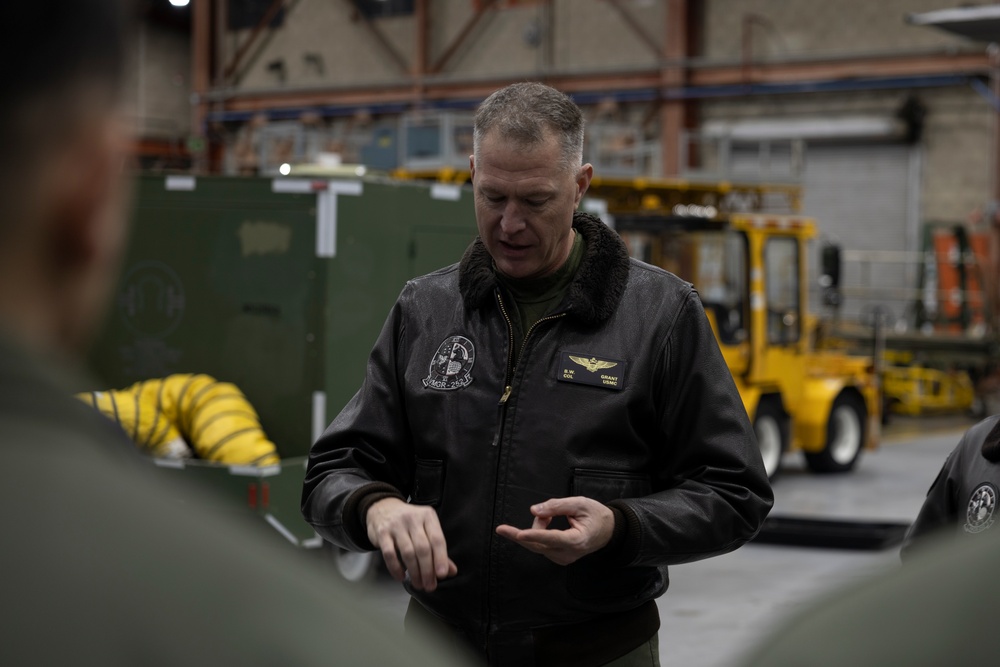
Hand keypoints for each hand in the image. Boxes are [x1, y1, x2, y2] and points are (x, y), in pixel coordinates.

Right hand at [366, 498, 457, 591]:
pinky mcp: (382, 532)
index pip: (437, 539)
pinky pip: (389, 554)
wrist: (383, 508)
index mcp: (428, 516)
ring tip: (418, 584)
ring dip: (414, 572)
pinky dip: (396, 568)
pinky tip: (401, 577)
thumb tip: (451, 571)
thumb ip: (438, 550)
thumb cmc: (409, 523)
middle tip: (429, 586)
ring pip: (408, 552)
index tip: (442, 575)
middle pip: (423, 548)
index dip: (441, 558)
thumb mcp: (426, 530)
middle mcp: (412, 518)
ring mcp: (396, 524)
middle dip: (427, 570)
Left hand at [495, 496, 614, 564]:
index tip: (518, 534)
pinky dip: (539, 534)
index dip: (534, 534)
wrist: (608, 531)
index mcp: (577, 540)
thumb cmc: (595, 515)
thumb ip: (556, 506)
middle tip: (501, 529)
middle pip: (537, 545)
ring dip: (536, 528)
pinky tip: (549, 525)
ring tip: (549, 515)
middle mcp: (568, 553)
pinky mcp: (558, 558)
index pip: (551, 538)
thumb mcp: (579, 503)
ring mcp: (563, 559)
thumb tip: (534, 510)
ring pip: (537, 544)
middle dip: (521, 533)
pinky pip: (540, 546)